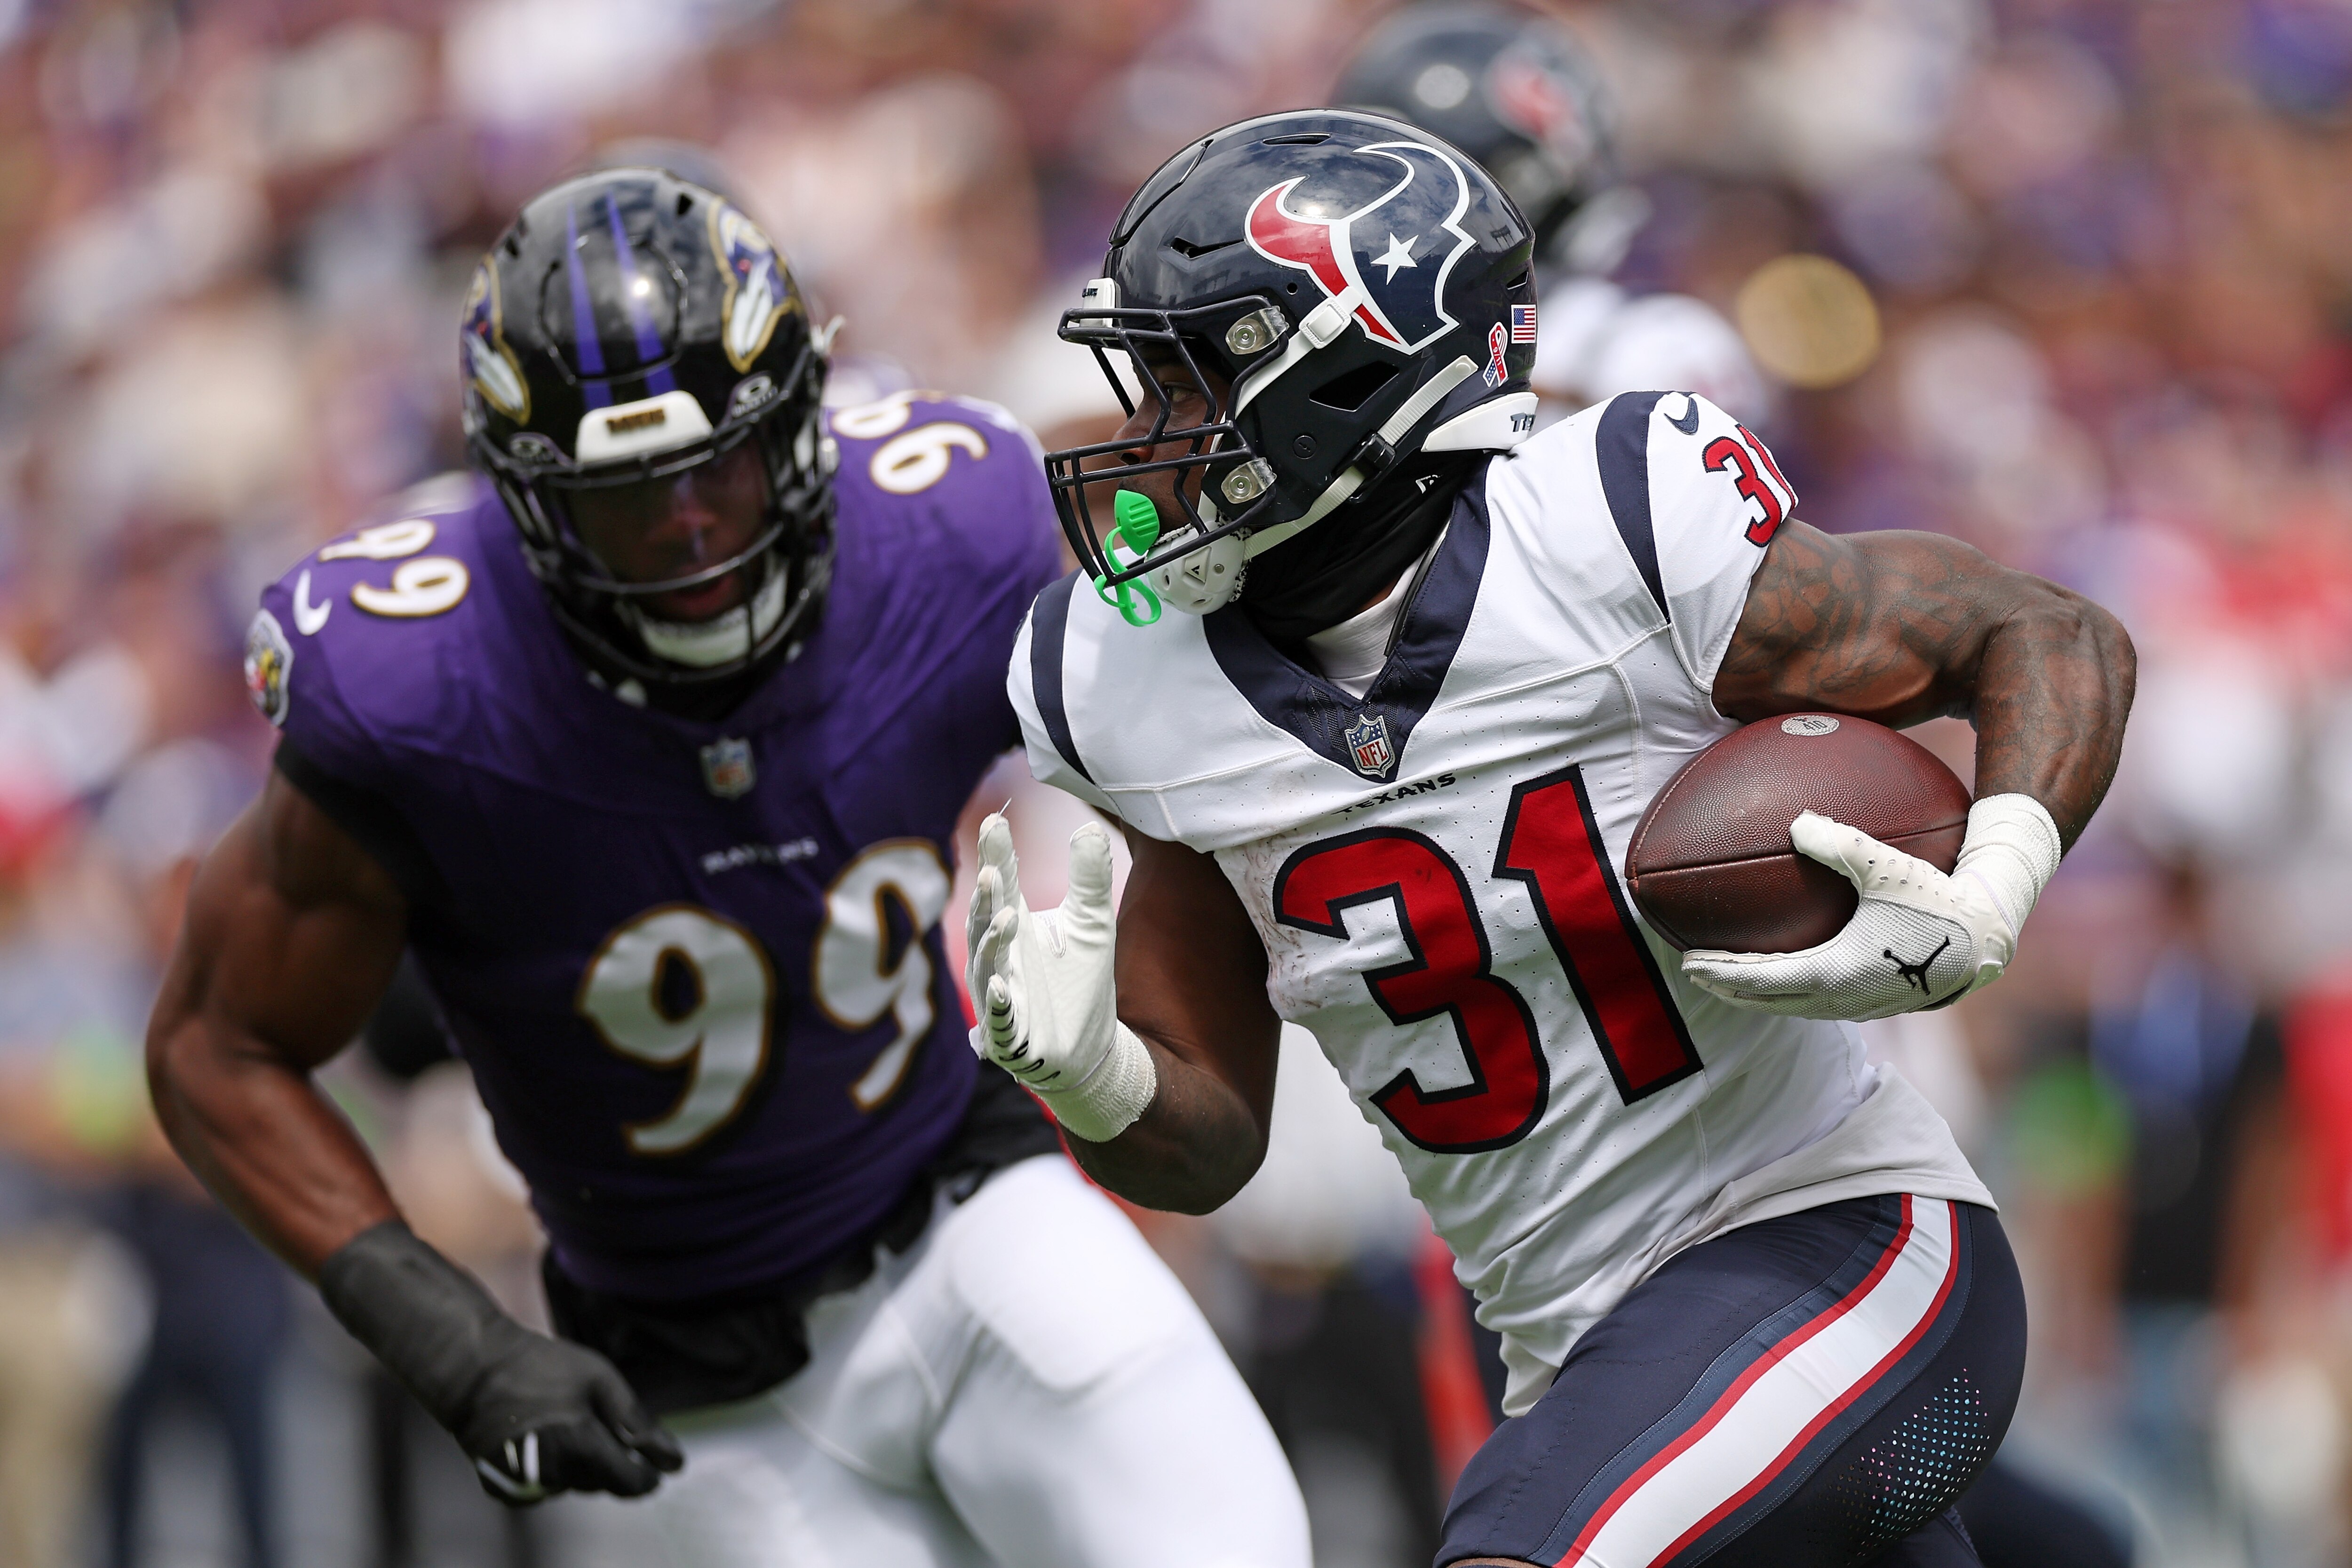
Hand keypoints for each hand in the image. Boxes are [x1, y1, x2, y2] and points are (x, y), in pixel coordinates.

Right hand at [318, 1222, 682, 1505]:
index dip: (646, 1478)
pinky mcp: (502, 1487)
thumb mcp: (599, 1379)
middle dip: (608, 1459)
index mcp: (581, 1448)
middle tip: (594, 1420)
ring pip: (571, 1485)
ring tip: (562, 1422)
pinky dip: (549, 1470)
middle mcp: (553, 1475)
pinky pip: (542, 1488)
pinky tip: (541, 1438)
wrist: (474, 1370)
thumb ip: (635, 1421)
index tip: (656, 1468)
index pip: (627, 1483)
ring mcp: (524, 1485)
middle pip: (599, 1482)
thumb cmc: (541, 1367)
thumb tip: (673, 1461)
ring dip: (579, 1463)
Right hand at [964, 814, 1156, 1141]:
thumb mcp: (1093, 924)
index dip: (995, 855)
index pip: (1000, 885)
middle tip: (990, 869)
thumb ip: (1088, 878)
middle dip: (986, 898)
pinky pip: (999, 1018)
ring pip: (988, 966)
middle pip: (985, 921)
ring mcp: (1000, 996)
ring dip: (992, 942)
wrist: (1088, 1051)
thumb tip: (1087, 826)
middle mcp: (999, 959)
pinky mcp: (1009, 1036)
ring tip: (1006, 916)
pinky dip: (999, 1003)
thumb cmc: (1081, 984)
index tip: (994, 821)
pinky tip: (1004, 986)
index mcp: (1014, 927)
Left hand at [1680, 795, 2060, 1021]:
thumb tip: (1796, 821)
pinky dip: (1788, 992)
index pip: (1759, 979)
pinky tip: (1786, 973)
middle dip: (1727, 987)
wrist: (1987, 942)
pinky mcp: (1875, 1002)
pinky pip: (1816, 1002)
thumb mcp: (1886, 867)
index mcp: (1833, 972)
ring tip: (1729, 977)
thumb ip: (1839, 843)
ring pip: (1792, 1006)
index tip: (1688, 962)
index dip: (1720, 972)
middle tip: (1693, 972)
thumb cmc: (1939, 903)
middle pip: (1766, 1001)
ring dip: (1757, 995)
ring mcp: (1858, 1005)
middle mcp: (1840, 998)